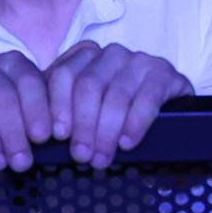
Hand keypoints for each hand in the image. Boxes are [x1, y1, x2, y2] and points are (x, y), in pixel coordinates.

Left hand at [45, 42, 191, 167]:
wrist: (167, 104)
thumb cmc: (117, 111)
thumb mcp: (88, 107)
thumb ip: (65, 112)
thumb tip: (44, 137)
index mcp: (85, 56)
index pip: (63, 75)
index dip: (59, 106)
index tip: (58, 136)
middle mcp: (111, 54)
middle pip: (88, 86)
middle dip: (83, 125)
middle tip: (82, 155)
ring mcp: (139, 61)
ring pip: (115, 95)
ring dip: (107, 132)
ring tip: (101, 158)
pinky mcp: (165, 74)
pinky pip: (147, 98)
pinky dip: (135, 123)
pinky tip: (127, 143)